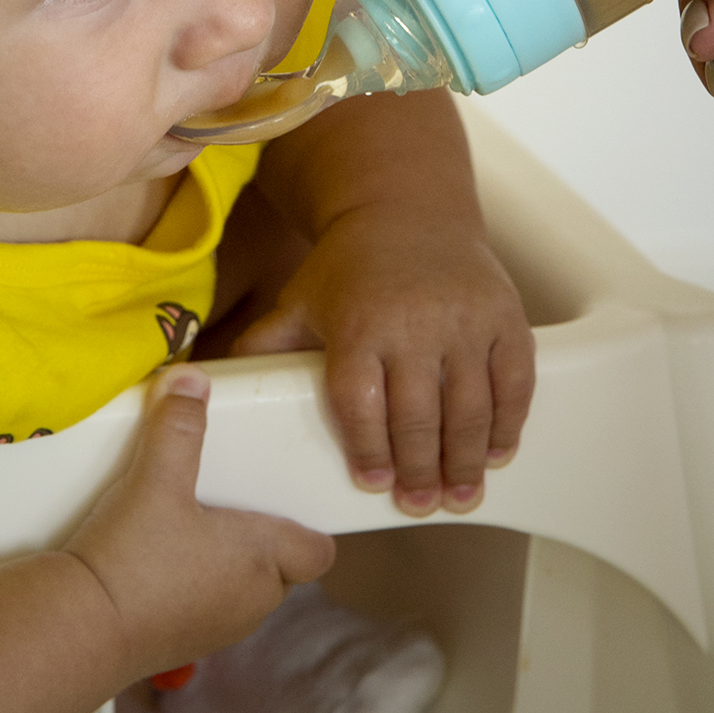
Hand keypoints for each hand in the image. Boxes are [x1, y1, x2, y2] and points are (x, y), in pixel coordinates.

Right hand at [65, 366, 334, 677]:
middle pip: (279, 567)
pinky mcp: (177, 644)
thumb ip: (179, 426)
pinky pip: (202, 607)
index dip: (308, 525)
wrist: (77, 632)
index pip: (317, 552)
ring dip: (226, 561)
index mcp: (263, 562)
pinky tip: (155, 556)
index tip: (285, 497)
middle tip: (234, 497)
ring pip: (240, 588)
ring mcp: (214, 629)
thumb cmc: (134, 560)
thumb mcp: (157, 478)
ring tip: (193, 521)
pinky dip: (190, 583)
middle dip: (262, 537)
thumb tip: (192, 379)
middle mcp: (249, 602)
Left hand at [231, 110, 534, 518]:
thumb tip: (200, 382)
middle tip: (419, 504)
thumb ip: (267, 345)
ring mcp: (465, 321)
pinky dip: (509, 423)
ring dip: (466, 461)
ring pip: (471, 408)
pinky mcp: (505, 317)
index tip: (372, 483)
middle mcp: (415, 324)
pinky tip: (497, 453)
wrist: (408, 208)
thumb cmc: (348, 267)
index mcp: (359, 324)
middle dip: (420, 470)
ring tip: (459, 497)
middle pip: (420, 416)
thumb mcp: (301, 300)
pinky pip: (514, 382)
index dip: (368, 450)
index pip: (363, 403)